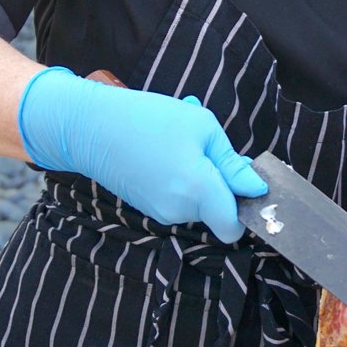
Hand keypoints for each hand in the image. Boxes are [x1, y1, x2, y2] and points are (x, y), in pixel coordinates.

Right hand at [18, 67, 266, 241]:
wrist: (90, 126)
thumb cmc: (149, 119)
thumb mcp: (202, 127)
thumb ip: (232, 163)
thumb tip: (257, 188)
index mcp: (198, 192)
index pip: (234, 227)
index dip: (245, 208)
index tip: (244, 181)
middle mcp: (179, 211)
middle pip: (218, 211)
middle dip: (221, 184)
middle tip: (209, 146)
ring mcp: (160, 212)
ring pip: (198, 204)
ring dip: (200, 178)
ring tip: (183, 143)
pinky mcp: (148, 207)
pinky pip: (178, 199)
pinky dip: (181, 180)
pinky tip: (167, 151)